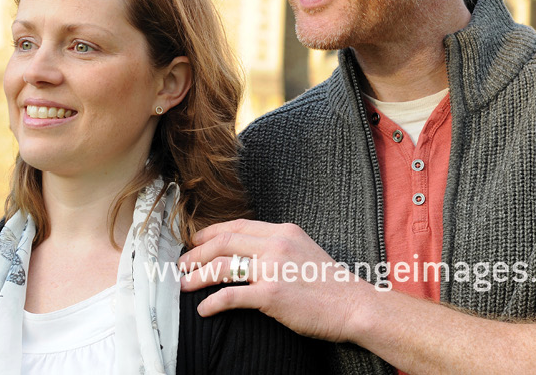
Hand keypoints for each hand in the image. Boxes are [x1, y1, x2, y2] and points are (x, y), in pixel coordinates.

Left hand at [178, 219, 365, 341]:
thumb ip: (277, 247)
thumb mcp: (303, 251)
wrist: (354, 304)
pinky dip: (212, 302)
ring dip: (197, 276)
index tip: (195, 242)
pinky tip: (204, 310)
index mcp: (282, 232)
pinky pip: (232, 295)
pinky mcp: (272, 294)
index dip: (210, 233)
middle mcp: (276, 245)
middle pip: (223, 242)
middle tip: (181, 265)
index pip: (237, 226)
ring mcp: (273, 268)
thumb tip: (249, 253)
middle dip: (196, 253)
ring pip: (222, 266)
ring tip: (185, 284)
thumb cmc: (331, 284)